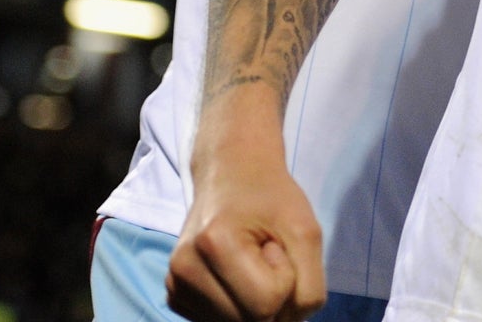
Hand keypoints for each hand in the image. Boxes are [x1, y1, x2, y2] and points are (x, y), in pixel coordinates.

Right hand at [168, 135, 324, 321]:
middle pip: (249, 320)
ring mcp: (174, 284)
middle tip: (264, 253)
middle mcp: (184, 268)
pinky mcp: (173, 295)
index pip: (267, 304)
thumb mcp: (307, 231)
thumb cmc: (272, 198)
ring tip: (249, 260)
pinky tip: (234, 272)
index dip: (286, 278)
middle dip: (271, 294)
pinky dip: (236, 305)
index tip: (276, 245)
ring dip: (254, 301)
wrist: (232, 174)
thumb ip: (308, 287)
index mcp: (215, 243)